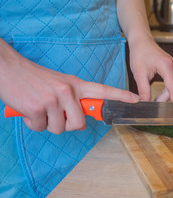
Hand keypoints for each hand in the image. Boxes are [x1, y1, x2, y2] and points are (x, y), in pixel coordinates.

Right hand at [0, 39, 138, 133]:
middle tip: (54, 114)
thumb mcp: (60, 83)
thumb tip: (80, 121)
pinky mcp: (37, 109)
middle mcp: (68, 91)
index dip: (121, 96)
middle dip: (67, 124)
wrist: (8, 69)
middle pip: (79, 123)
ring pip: (59, 129)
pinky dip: (33, 123)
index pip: (103, 91)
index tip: (136, 100)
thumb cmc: (35, 78)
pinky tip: (28, 110)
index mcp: (76, 84)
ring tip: (39, 108)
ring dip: (47, 124)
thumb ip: (74, 99)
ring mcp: (53, 100)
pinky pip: (40, 128)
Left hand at [129, 38, 172, 101]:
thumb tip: (145, 104)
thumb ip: (143, 90)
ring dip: (169, 97)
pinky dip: (169, 92)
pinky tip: (161, 98)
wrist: (142, 41)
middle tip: (164, 114)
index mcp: (166, 65)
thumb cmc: (140, 53)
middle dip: (172, 101)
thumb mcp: (139, 74)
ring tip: (156, 103)